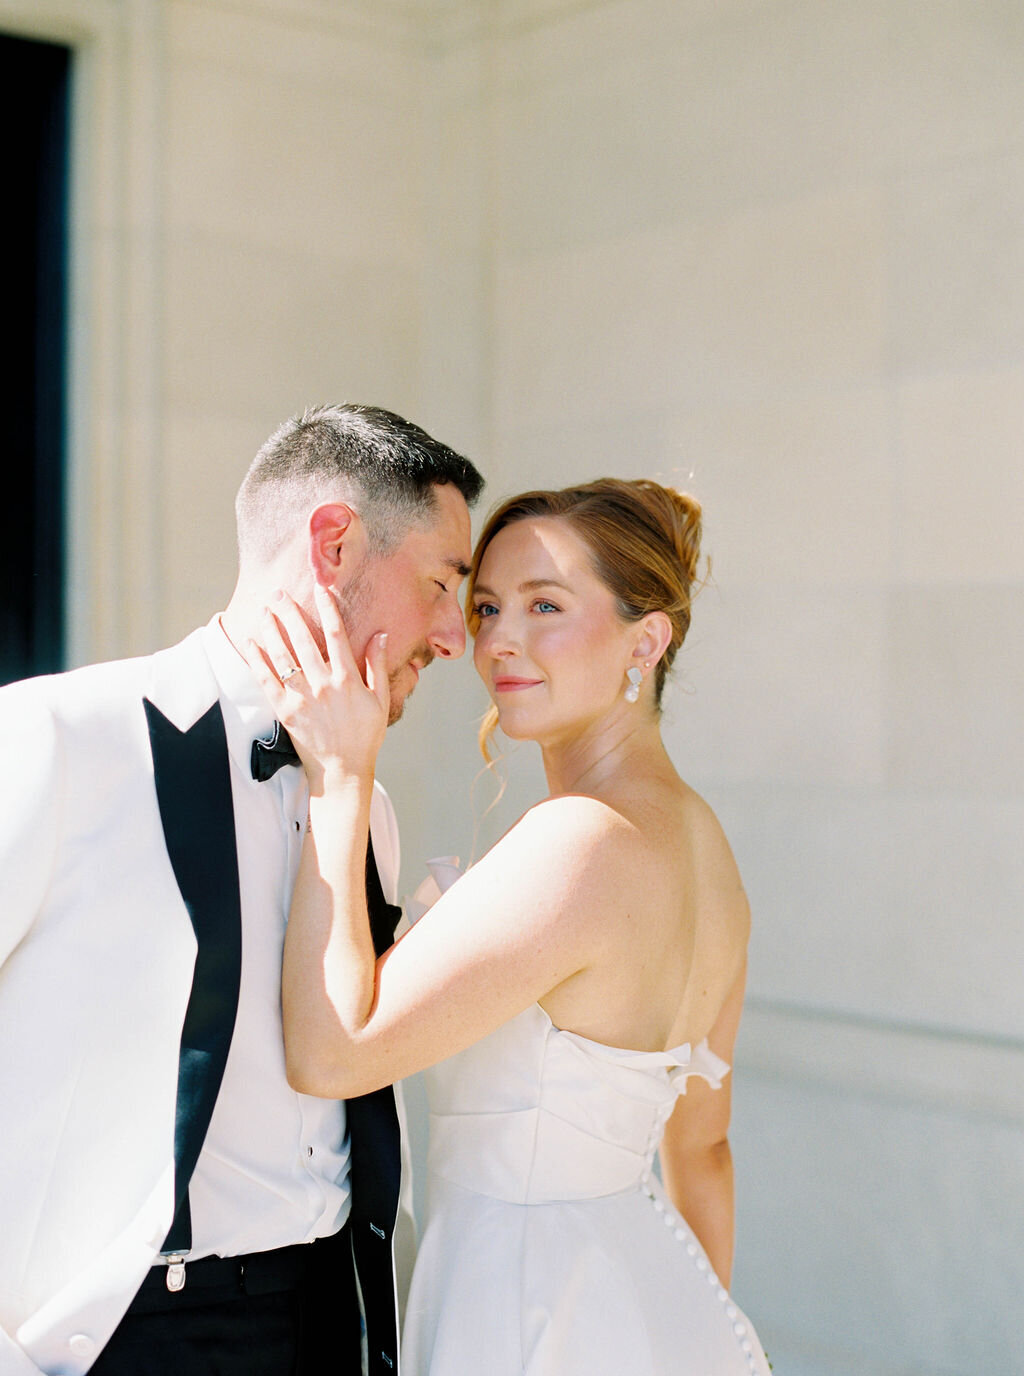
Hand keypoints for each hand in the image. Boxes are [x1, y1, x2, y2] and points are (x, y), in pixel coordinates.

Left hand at [245, 583, 388, 790]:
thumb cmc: (364, 735)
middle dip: (290, 613)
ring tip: (264, 611)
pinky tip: (250, 642)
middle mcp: (323, 685)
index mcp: (348, 679)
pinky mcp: (285, 711)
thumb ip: (377, 665)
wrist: (342, 771)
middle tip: (279, 594)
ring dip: (271, 630)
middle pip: (304, 639)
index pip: (336, 634)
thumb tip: (380, 635)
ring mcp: (302, 698)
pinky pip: (266, 680)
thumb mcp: (380, 700)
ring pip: (282, 655)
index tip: (320, 589)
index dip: (327, 608)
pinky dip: (257, 660)